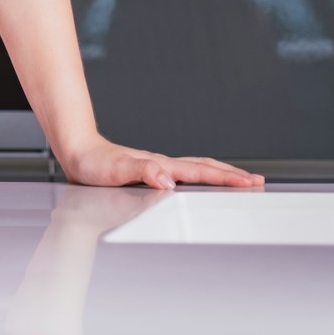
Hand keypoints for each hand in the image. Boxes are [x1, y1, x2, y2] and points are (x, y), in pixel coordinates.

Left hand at [57, 133, 263, 189]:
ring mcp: (156, 167)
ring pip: (195, 169)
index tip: (251, 183)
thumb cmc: (92, 163)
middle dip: (232, 175)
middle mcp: (162, 165)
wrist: (76, 151)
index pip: (200, 173)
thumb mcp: (116, 171)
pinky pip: (182, 173)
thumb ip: (142, 172)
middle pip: (204, 167)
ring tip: (238, 180)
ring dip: (219, 174)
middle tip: (257, 182)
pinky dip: (199, 176)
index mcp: (160, 165)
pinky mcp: (148, 172)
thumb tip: (169, 181)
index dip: (227, 179)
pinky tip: (198, 182)